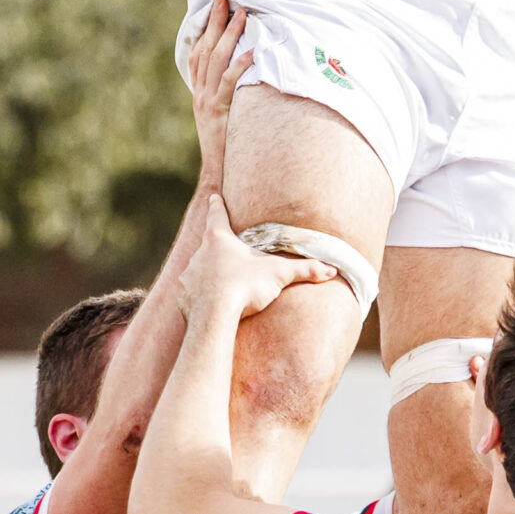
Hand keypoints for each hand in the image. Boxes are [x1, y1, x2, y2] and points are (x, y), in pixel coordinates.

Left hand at [178, 194, 336, 321]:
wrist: (215, 316)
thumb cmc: (245, 287)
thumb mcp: (278, 274)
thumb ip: (305, 270)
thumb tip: (331, 270)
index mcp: (219, 238)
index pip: (217, 214)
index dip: (217, 205)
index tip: (214, 197)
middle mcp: (200, 253)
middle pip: (207, 243)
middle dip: (216, 247)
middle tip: (225, 251)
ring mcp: (189, 274)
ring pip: (198, 269)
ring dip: (207, 274)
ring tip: (219, 285)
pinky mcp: (183, 296)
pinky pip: (191, 293)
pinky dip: (199, 296)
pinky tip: (210, 306)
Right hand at [186, 0, 252, 193]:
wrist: (216, 173)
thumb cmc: (223, 146)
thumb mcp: (219, 118)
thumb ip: (224, 97)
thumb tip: (239, 77)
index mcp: (198, 93)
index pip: (197, 55)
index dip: (204, 31)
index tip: (213, 10)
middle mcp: (199, 93)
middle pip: (205, 50)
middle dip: (215, 23)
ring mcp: (207, 102)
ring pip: (216, 61)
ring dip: (229, 35)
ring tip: (241, 14)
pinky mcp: (219, 112)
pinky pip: (230, 83)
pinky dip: (240, 65)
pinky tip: (252, 51)